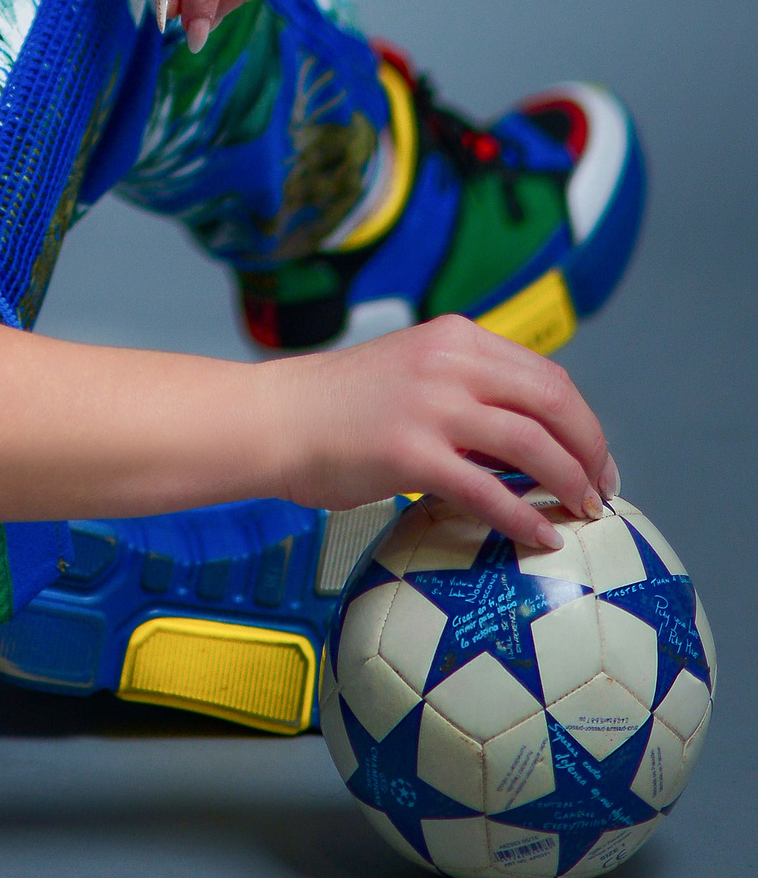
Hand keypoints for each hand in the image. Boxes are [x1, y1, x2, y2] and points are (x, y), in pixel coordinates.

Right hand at [262, 317, 620, 553]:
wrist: (275, 418)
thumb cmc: (339, 408)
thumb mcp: (413, 375)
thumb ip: (467, 393)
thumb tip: (529, 446)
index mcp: (454, 338)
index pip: (545, 374)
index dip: (582, 420)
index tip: (594, 457)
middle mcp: (449, 362)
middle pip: (552, 402)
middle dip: (590, 449)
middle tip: (602, 489)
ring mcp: (431, 405)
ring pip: (531, 444)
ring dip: (569, 483)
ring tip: (582, 513)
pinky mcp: (410, 452)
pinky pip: (488, 491)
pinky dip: (524, 519)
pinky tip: (541, 540)